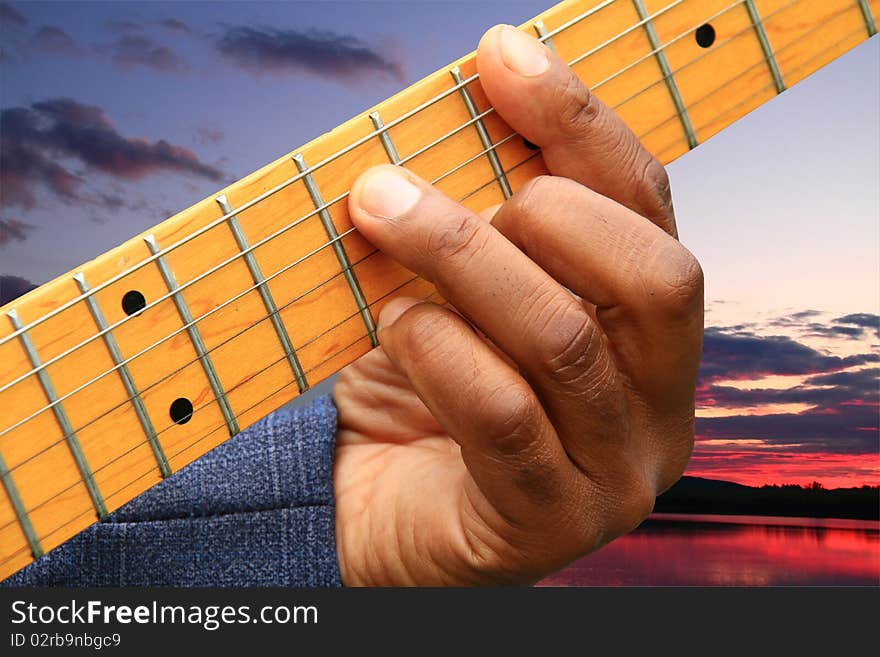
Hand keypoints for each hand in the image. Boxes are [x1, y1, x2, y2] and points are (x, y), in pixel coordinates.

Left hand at [333, 25, 702, 584]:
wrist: (375, 513)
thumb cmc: (423, 388)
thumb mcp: (462, 289)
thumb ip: (487, 218)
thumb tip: (469, 95)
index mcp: (652, 337)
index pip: (650, 214)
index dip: (583, 125)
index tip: (501, 55)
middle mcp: (660, 406)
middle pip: (646, 276)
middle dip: (533, 205)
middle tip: (404, 186)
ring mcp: (617, 473)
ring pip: (566, 340)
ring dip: (461, 258)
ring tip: (379, 224)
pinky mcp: (553, 524)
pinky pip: (505, 418)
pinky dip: (441, 352)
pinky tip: (395, 324)